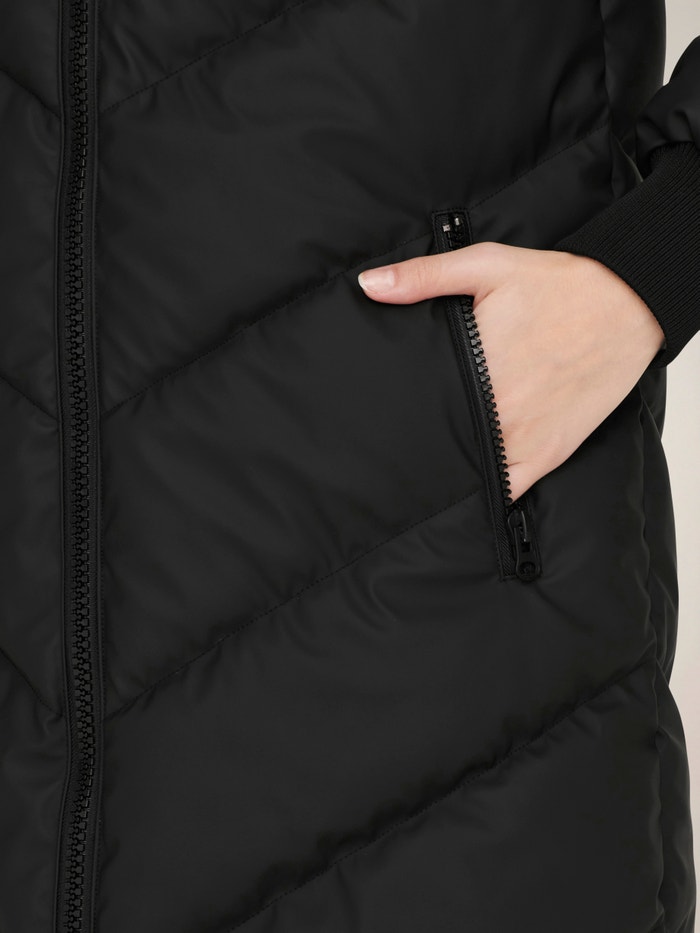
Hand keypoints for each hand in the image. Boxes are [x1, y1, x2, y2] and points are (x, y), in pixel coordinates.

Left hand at [357, 242, 664, 501]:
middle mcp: (500, 412)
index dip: (394, 420)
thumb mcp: (486, 265)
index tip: (376, 422)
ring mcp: (527, 438)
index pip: (419, 410)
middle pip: (442, 444)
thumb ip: (423, 277)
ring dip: (451, 470)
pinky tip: (471, 484)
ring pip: (473, 473)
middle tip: (394, 444)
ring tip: (425, 466)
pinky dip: (491, 491)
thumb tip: (369, 285)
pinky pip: (512, 489)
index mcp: (478, 369)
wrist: (630, 301)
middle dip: (418, 446)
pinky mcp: (551, 453)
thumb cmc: (560, 284)